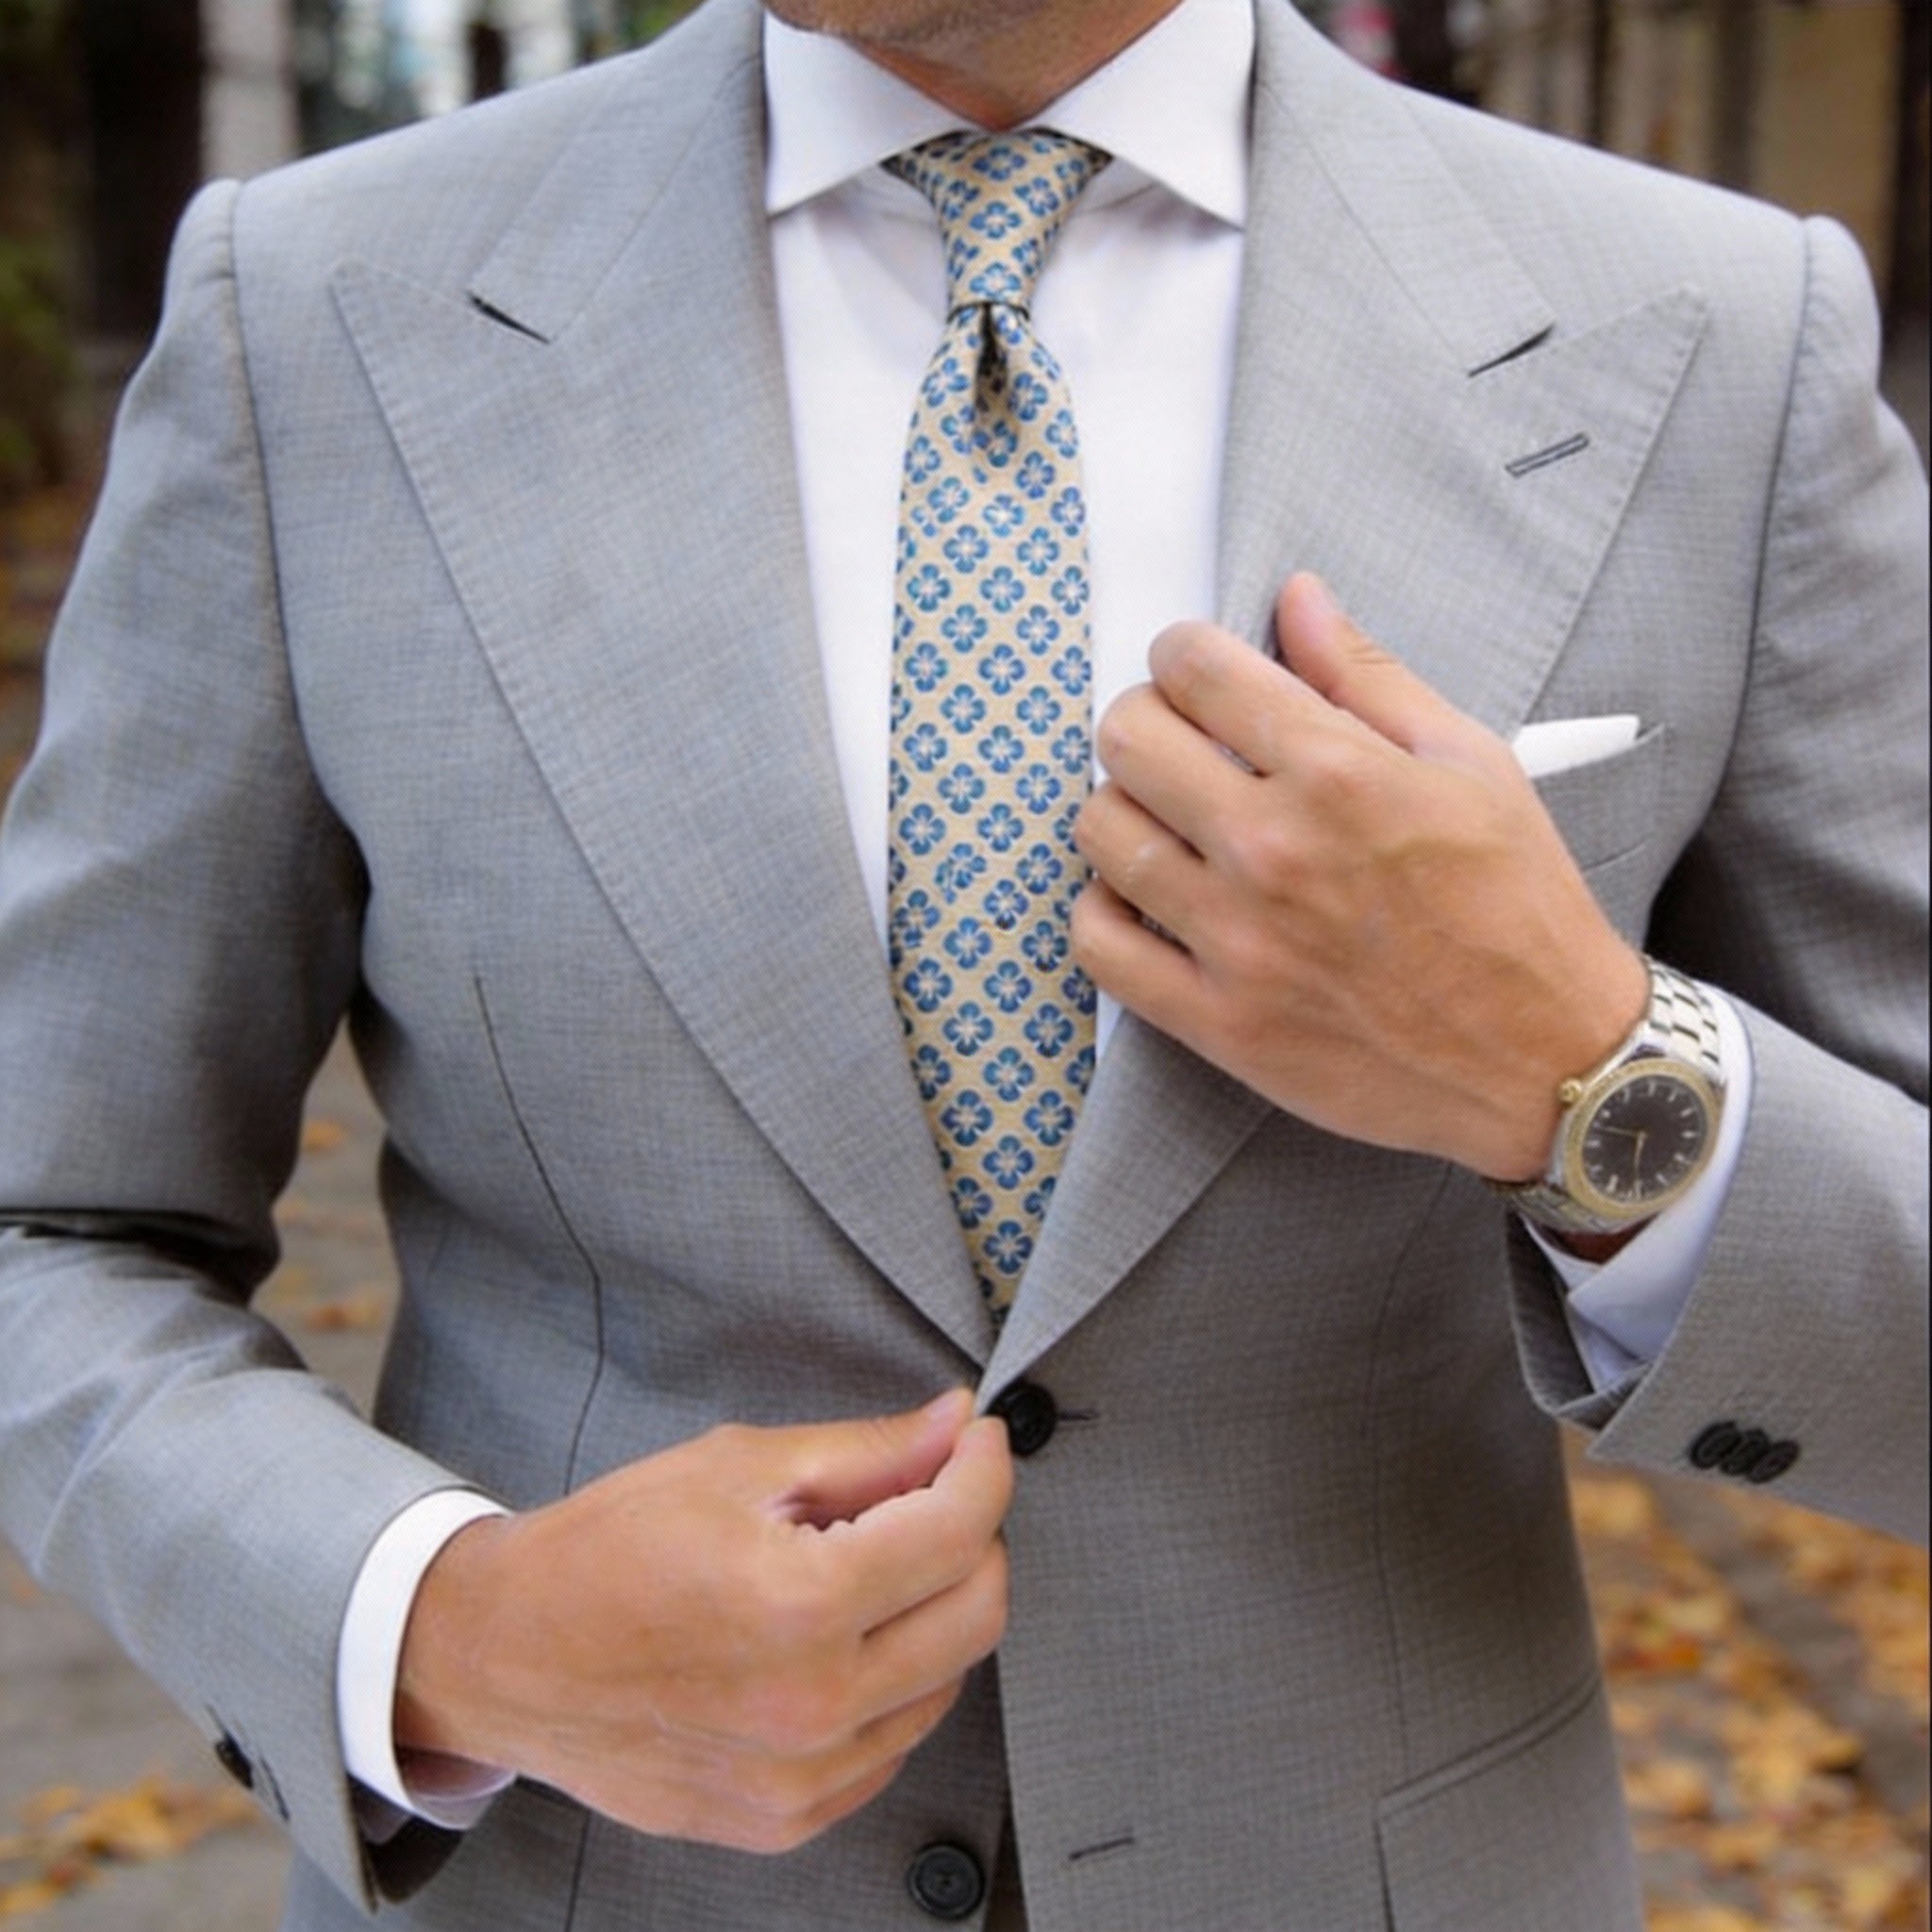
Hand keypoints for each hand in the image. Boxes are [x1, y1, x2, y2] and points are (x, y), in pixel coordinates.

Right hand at [394, 1390, 1011, 1853]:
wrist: (507, 1656)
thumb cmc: (607, 1551)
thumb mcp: (736, 1466)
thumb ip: (865, 1452)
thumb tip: (954, 1426)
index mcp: (798, 1603)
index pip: (959, 1531)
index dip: (984, 1468)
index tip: (976, 1440)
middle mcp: (811, 1704)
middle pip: (979, 1613)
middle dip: (972, 1537)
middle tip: (930, 1495)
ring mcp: (801, 1778)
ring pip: (946, 1681)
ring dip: (931, 1612)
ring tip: (859, 1569)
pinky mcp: (786, 1818)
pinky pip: (892, 1743)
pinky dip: (891, 1682)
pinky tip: (835, 1640)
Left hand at [1071, 574, 1647, 1180]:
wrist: (1548, 1059)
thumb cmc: (1519, 905)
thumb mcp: (1471, 763)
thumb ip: (1368, 676)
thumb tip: (1296, 596)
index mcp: (1337, 772)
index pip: (1194, 668)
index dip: (1183, 653)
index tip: (1196, 672)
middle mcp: (1273, 849)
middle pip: (1127, 739)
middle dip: (1145, 719)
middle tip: (1180, 742)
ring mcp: (1237, 940)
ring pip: (1100, 832)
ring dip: (1122, 810)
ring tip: (1166, 821)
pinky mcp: (1218, 1021)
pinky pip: (1099, 944)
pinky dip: (1104, 910)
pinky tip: (1146, 898)